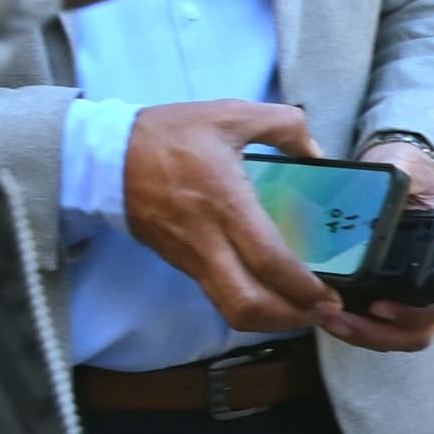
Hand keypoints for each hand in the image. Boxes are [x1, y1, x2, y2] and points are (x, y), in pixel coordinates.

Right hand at [123, 100, 341, 335]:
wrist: (102, 156)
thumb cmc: (167, 135)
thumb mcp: (229, 114)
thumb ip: (282, 124)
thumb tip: (315, 152)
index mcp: (225, 203)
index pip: (269, 260)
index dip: (303, 286)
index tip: (330, 293)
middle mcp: (207, 240)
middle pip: (247, 305)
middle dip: (290, 319)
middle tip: (321, 312)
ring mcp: (190, 257)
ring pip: (230, 309)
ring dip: (270, 320)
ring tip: (301, 309)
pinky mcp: (179, 263)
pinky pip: (217, 295)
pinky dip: (248, 305)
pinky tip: (269, 293)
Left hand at [332, 139, 433, 351]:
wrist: (396, 172)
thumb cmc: (407, 170)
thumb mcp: (407, 170)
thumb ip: (402, 181)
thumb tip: (390, 194)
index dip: (417, 313)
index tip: (380, 306)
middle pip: (420, 331)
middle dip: (379, 333)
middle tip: (340, 319)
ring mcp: (408, 294)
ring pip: (397, 336)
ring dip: (362, 335)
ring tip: (326, 318)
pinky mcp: (382, 296)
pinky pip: (375, 327)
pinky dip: (351, 327)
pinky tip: (323, 313)